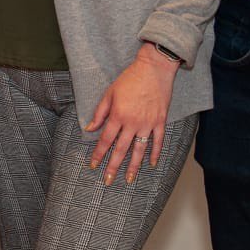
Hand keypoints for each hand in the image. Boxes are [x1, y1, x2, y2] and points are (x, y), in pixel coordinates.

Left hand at [86, 44, 177, 184]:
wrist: (154, 69)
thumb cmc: (129, 79)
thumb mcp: (109, 94)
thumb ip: (100, 113)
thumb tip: (89, 129)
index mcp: (118, 116)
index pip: (106, 140)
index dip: (99, 154)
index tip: (93, 165)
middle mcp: (132, 123)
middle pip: (121, 149)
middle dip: (113, 166)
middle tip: (108, 180)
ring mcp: (148, 123)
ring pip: (139, 149)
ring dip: (133, 166)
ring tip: (128, 179)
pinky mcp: (160, 121)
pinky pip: (158, 141)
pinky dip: (155, 153)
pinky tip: (151, 164)